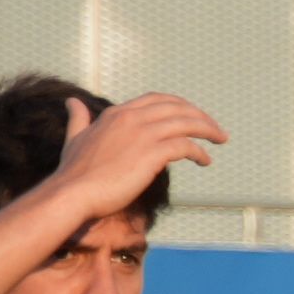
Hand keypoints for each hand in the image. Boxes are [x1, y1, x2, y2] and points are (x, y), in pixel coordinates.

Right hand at [53, 91, 224, 223]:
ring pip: (186, 123)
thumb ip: (79, 119)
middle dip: (199, 115)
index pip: (156, 100)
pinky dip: (199, 151)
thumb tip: (72, 101)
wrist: (73, 193)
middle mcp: (131, 118)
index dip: (179, 105)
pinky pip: (185, 145)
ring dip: (208, 129)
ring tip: (221, 139)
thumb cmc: (73, 172)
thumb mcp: (74, 138)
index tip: (193, 115)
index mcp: (117, 113)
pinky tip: (205, 161)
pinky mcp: (151, 153)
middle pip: (176, 107)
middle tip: (215, 129)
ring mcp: (142, 134)